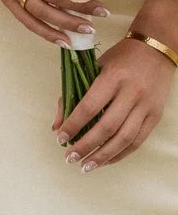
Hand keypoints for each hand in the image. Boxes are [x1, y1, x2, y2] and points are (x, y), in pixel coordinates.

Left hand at [59, 32, 173, 171]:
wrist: (157, 47)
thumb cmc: (121, 58)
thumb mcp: (95, 67)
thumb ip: (74, 94)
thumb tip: (57, 125)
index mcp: (112, 77)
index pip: (89, 106)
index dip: (73, 125)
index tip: (60, 137)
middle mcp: (131, 93)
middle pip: (106, 127)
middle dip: (86, 146)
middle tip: (69, 158)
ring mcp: (146, 106)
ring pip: (124, 139)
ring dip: (103, 156)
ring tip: (86, 166)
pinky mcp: (156, 115)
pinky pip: (138, 141)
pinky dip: (120, 154)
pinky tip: (106, 160)